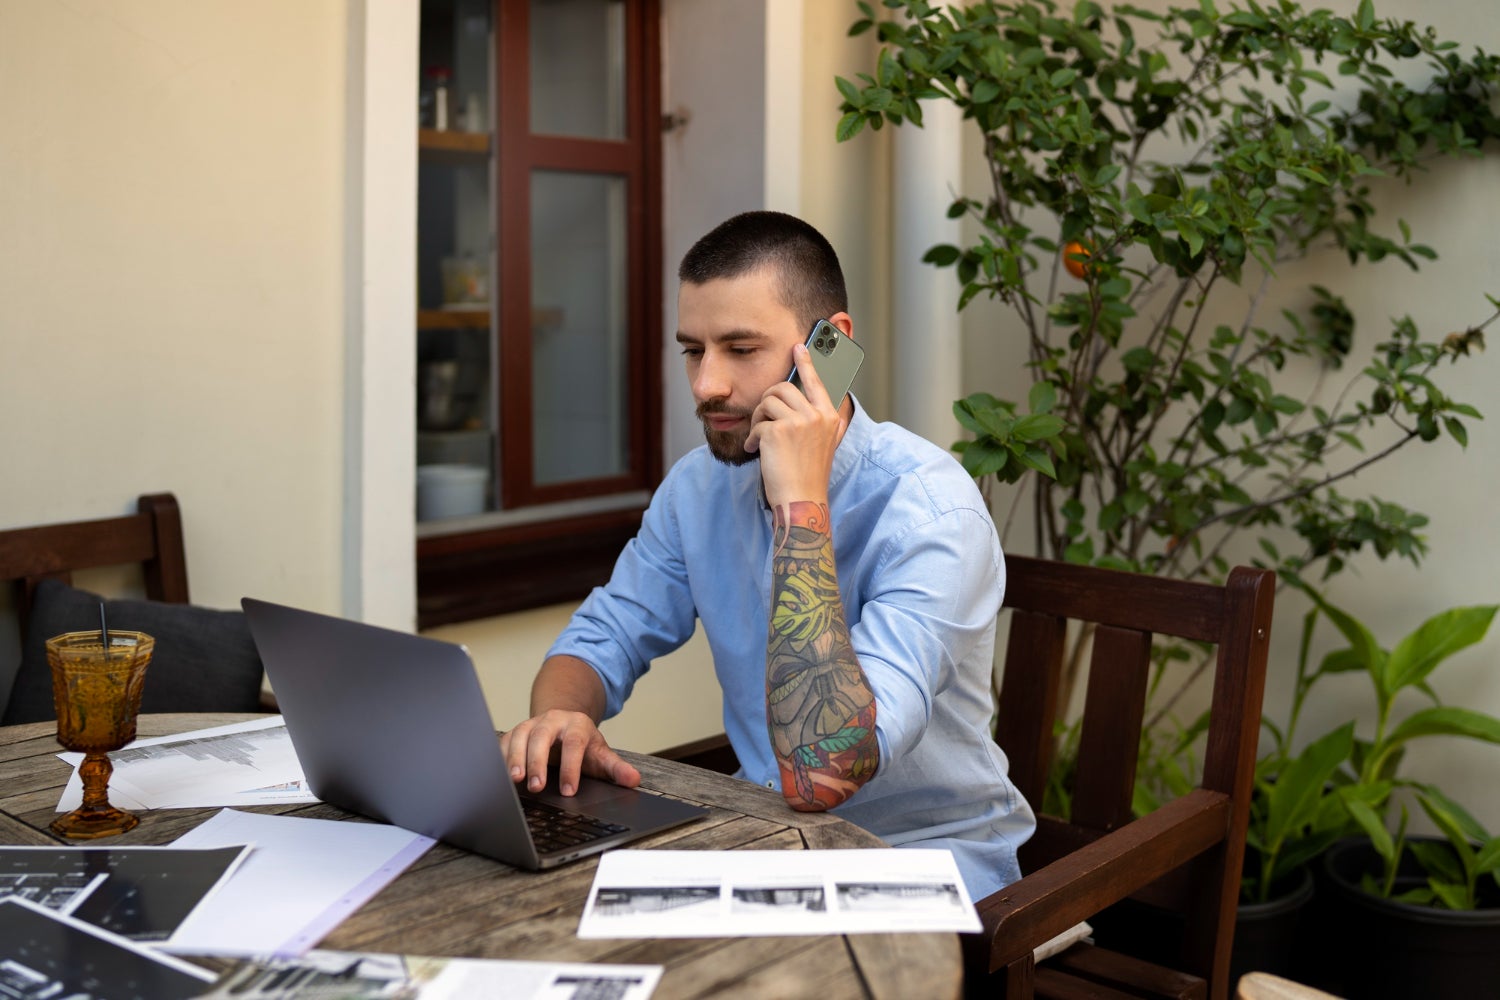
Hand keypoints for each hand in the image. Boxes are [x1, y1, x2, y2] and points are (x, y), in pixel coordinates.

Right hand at [499, 709, 640, 796]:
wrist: (563, 724)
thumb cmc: (582, 744)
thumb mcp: (601, 754)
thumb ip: (616, 768)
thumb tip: (634, 780)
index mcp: (576, 725)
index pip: (574, 743)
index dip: (571, 767)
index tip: (569, 791)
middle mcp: (552, 721)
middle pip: (542, 736)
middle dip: (537, 761)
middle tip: (536, 786)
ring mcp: (531, 724)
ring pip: (519, 736)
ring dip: (515, 759)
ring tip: (514, 781)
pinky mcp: (514, 732)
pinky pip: (503, 741)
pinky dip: (499, 758)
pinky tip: (497, 776)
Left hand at [745, 343, 847, 508]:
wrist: (801, 501)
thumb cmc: (807, 476)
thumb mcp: (822, 444)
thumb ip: (817, 422)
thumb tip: (799, 401)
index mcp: (830, 417)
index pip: (817, 382)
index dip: (806, 362)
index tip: (799, 346)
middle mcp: (818, 416)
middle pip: (782, 387)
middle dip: (767, 400)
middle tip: (763, 420)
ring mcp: (799, 422)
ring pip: (767, 402)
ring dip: (758, 421)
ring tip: (762, 441)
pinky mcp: (778, 431)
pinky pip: (757, 424)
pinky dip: (754, 440)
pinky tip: (758, 453)